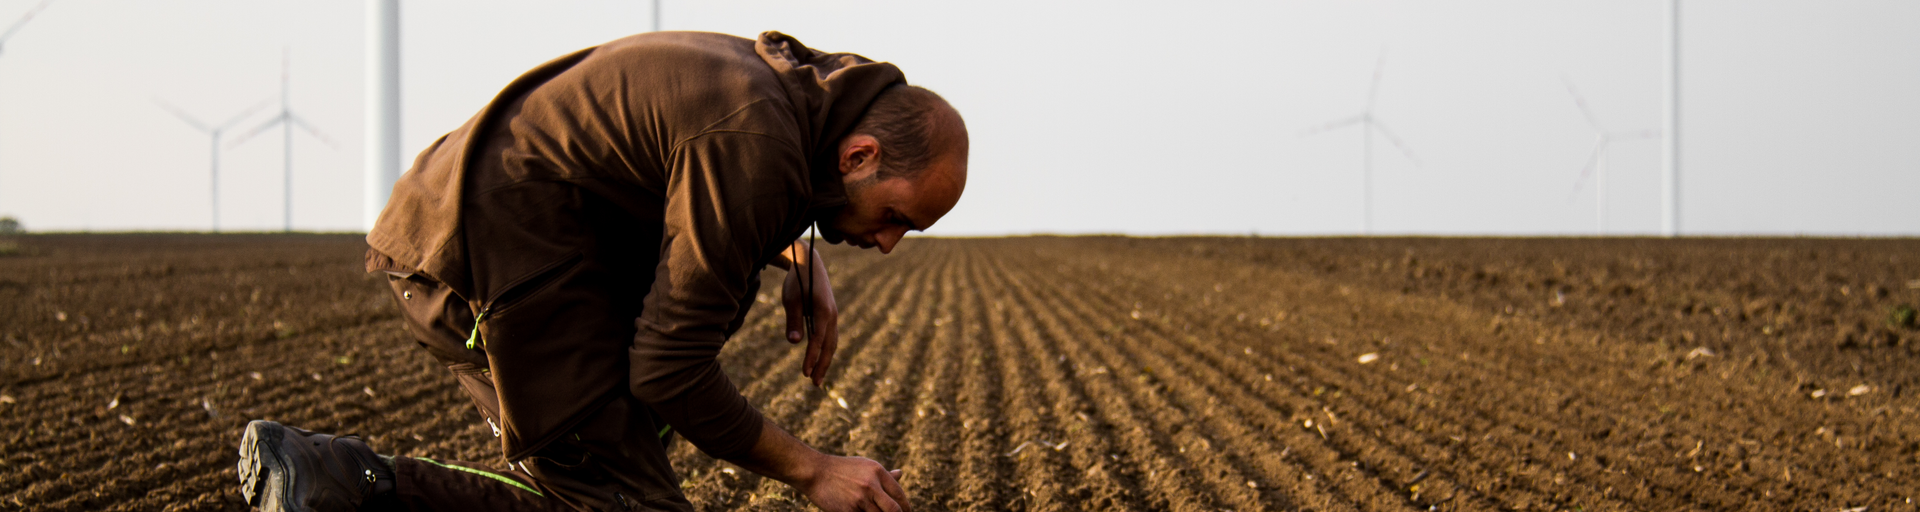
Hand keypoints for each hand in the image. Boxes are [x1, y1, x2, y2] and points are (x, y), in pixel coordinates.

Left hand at [782, 245, 838, 386]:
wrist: (808, 262)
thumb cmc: (797, 281)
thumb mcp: (791, 299)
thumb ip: (793, 320)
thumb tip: (794, 342)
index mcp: (823, 311)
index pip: (818, 340)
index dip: (811, 358)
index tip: (804, 373)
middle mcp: (832, 315)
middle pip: (829, 346)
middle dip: (822, 365)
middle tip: (814, 383)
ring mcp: (833, 315)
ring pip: (832, 343)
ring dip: (825, 360)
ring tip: (817, 377)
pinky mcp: (830, 314)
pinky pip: (831, 336)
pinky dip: (827, 350)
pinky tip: (820, 359)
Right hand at [796, 455, 910, 511]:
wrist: (815, 472)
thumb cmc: (841, 469)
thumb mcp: (864, 465)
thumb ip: (883, 474)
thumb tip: (900, 474)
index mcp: (878, 472)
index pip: (899, 495)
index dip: (905, 508)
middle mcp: (871, 485)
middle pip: (894, 510)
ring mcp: (860, 499)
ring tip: (873, 511)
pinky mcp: (848, 510)